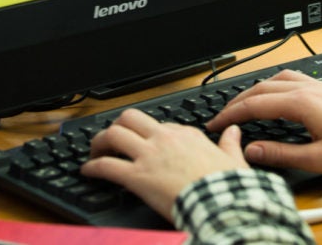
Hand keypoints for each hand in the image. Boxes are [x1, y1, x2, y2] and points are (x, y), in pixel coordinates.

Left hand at [80, 108, 249, 221]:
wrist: (219, 203)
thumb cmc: (226, 185)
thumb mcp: (233, 159)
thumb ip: (230, 143)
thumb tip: (233, 131)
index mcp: (186, 134)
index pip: (159, 124)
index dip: (148, 133)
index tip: (144, 142)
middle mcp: (164, 139)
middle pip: (130, 118)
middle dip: (116, 125)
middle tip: (111, 138)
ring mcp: (149, 156)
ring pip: (114, 134)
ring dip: (100, 141)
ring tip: (95, 151)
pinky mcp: (137, 176)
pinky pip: (106, 166)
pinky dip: (93, 168)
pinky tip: (87, 172)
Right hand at [207, 69, 321, 177]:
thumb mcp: (318, 158)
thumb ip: (282, 154)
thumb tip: (253, 150)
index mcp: (304, 103)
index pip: (257, 104)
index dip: (232, 114)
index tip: (217, 124)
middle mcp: (309, 89)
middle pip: (263, 88)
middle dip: (238, 101)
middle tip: (222, 116)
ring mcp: (318, 86)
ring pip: (277, 79)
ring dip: (256, 90)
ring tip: (242, 104)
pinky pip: (292, 79)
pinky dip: (274, 85)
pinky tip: (274, 95)